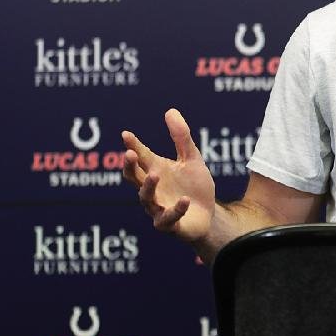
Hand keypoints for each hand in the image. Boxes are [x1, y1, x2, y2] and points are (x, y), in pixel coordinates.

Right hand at [121, 109, 215, 242]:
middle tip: (129, 154)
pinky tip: (184, 200)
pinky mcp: (170, 224)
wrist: (209, 214)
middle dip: (130, 166)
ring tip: (155, 174)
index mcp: (156, 170)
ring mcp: (158, 208)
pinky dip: (175, 209)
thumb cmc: (194, 186)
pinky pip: (168, 219)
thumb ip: (181, 137)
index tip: (126, 134)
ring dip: (148, 187)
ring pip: (146, 199)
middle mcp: (152, 189)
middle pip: (134, 178)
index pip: (140, 157)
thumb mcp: (191, 159)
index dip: (132, 145)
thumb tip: (170, 110)